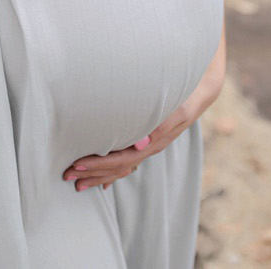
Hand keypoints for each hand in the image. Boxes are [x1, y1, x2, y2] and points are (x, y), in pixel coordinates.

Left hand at [62, 43, 227, 191]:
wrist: (203, 87)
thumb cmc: (186, 94)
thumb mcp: (178, 108)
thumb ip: (162, 125)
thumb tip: (141, 144)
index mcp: (153, 141)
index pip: (121, 160)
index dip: (98, 165)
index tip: (76, 166)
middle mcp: (150, 147)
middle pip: (118, 167)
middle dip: (92, 172)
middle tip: (67, 175)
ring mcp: (149, 145)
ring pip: (122, 167)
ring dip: (99, 175)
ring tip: (78, 182)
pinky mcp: (148, 139)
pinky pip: (128, 161)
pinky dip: (113, 171)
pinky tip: (103, 180)